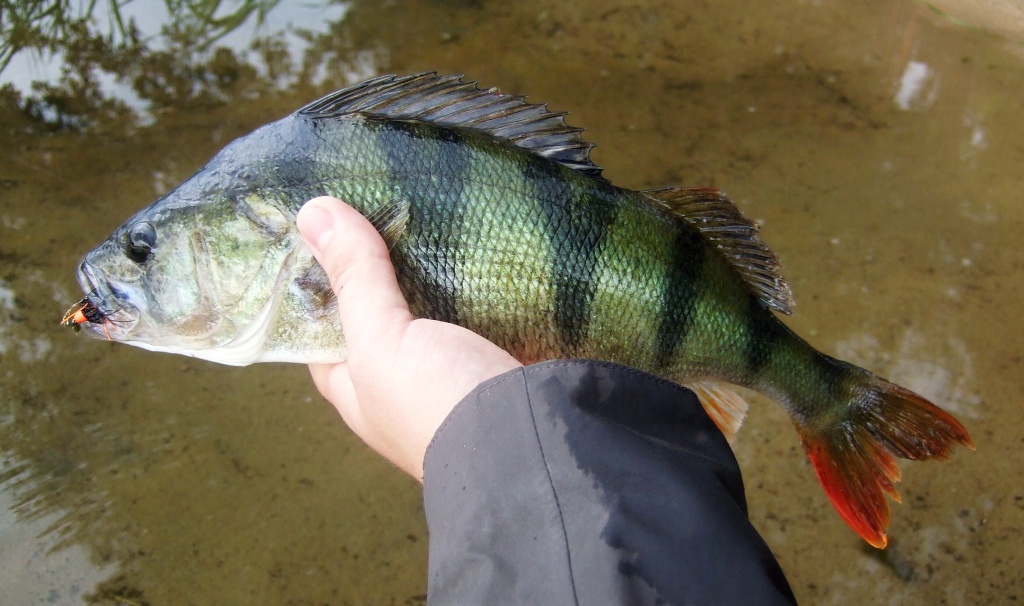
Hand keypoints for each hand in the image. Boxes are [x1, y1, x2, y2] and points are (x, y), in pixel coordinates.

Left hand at [296, 197, 521, 480]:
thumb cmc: (438, 403)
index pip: (320, 327)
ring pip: (433, 303)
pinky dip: (478, 273)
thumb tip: (312, 210)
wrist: (530, 442)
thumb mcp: (381, 341)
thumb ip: (353, 279)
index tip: (321, 224)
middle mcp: (402, 378)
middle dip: (380, 261)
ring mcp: (453, 364)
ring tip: (428, 198)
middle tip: (380, 196)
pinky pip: (482, 303)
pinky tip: (478, 232)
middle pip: (380, 309)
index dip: (314, 281)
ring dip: (434, 262)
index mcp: (358, 385)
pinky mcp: (498, 348)